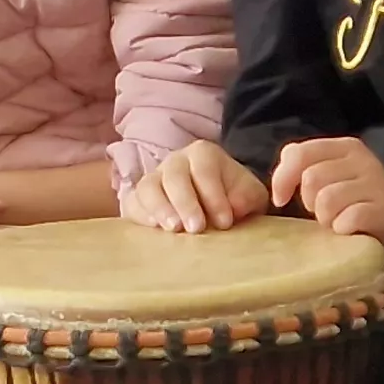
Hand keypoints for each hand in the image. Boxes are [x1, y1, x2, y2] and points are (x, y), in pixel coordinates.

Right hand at [123, 139, 270, 233]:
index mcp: (203, 154)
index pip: (205, 170)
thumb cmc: (234, 198)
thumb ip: (247, 197)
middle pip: (174, 176)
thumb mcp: (250, 195)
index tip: (225, 222)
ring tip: (173, 229)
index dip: (214, 195)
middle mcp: (175, 161)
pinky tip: (154, 228)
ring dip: (160, 208)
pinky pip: (133, 202)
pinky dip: (141, 214)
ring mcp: (154, 179)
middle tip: (196, 228)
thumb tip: (235, 207)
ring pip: (148, 186)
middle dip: (185, 202)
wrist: (217, 205)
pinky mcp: (139, 198)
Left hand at [268, 136, 383, 255]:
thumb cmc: (345, 206)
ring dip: (325, 218)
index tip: (281, 199)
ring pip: (327, 200)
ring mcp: (378, 185)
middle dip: (309, 202)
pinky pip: (347, 219)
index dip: (282, 180)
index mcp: (346, 147)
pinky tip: (349, 231)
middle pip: (311, 178)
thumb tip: (278, 189)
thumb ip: (296, 167)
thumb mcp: (321, 178)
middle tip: (324, 211)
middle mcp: (366, 161)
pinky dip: (341, 229)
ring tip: (337, 220)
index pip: (298, 153)